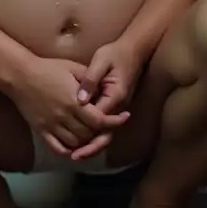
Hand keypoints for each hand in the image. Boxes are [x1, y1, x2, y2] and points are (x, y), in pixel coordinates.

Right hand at [12, 56, 129, 157]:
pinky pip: (57, 148)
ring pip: (76, 143)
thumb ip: (90, 80)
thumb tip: (105, 89)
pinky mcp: (41, 130)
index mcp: (75, 102)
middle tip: (106, 123)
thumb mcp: (73, 68)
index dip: (115, 122)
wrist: (20, 74)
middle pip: (90, 134)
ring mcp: (52, 125)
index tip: (124, 118)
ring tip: (91, 132)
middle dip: (101, 130)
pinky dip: (69, 150)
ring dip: (87, 140)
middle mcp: (64, 117)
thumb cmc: (48, 68)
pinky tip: (75, 144)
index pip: (100, 121)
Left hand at [71, 41, 143, 162]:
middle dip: (91, 147)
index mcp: (115, 96)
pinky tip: (81, 140)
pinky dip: (94, 135)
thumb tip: (80, 99)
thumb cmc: (115, 54)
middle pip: (106, 134)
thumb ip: (90, 79)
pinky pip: (104, 126)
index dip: (87, 132)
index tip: (75, 141)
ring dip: (92, 144)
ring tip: (75, 154)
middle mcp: (118, 106)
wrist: (132, 51)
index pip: (101, 120)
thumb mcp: (101, 61)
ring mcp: (117, 108)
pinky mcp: (113, 107)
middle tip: (74, 157)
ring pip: (106, 133)